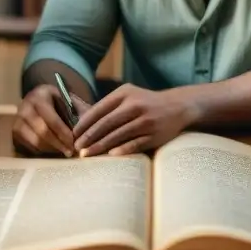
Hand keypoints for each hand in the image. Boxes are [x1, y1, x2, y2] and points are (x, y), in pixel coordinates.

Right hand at [13, 84, 90, 156]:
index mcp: (41, 95)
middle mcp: (25, 106)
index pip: (52, 119)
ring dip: (52, 149)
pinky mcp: (15, 131)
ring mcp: (18, 119)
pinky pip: (30, 146)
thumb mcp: (71, 102)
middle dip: (58, 144)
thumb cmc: (61, 102)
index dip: (64, 133)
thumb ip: (80, 114)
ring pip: (35, 141)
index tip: (74, 144)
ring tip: (64, 151)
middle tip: (70, 152)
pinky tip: (54, 149)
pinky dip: (43, 151)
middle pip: (42, 132)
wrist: (42, 99)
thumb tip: (87, 132)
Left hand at [72, 84, 196, 156]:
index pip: (100, 109)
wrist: (176, 107)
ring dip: (100, 146)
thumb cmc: (146, 102)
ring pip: (119, 134)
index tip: (73, 134)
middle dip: (89, 136)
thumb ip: (109, 105)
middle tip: (77, 147)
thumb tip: (82, 120)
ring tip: (87, 154)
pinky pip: (135, 143)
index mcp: (125, 94)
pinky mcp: (155, 134)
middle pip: (107, 123)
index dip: (85, 123)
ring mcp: (146, 120)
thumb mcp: (128, 95)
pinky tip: (110, 155)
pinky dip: (122, 149)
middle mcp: (135, 105)